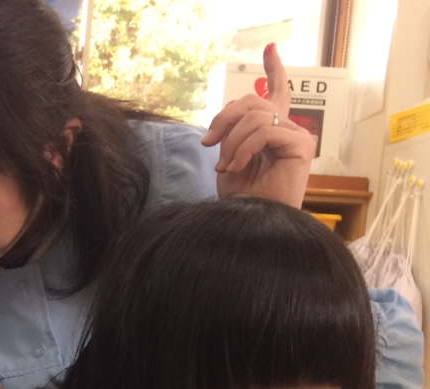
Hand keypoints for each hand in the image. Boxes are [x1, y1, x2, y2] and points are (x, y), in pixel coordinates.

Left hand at [202, 44, 314, 207]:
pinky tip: (237, 167)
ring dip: (231, 142)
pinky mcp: (300, 145)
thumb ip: (233, 129)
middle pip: (253, 102)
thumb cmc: (240, 196)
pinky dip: (244, 149)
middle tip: (207, 144)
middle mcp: (287, 129)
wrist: (249, 221)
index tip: (271, 47)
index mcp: (271, 130)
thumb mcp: (228, 155)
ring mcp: (296, 136)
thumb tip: (230, 107)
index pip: (276, 92)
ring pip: (256, 116)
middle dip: (223, 119)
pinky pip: (265, 131)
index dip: (275, 68)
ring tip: (225, 166)